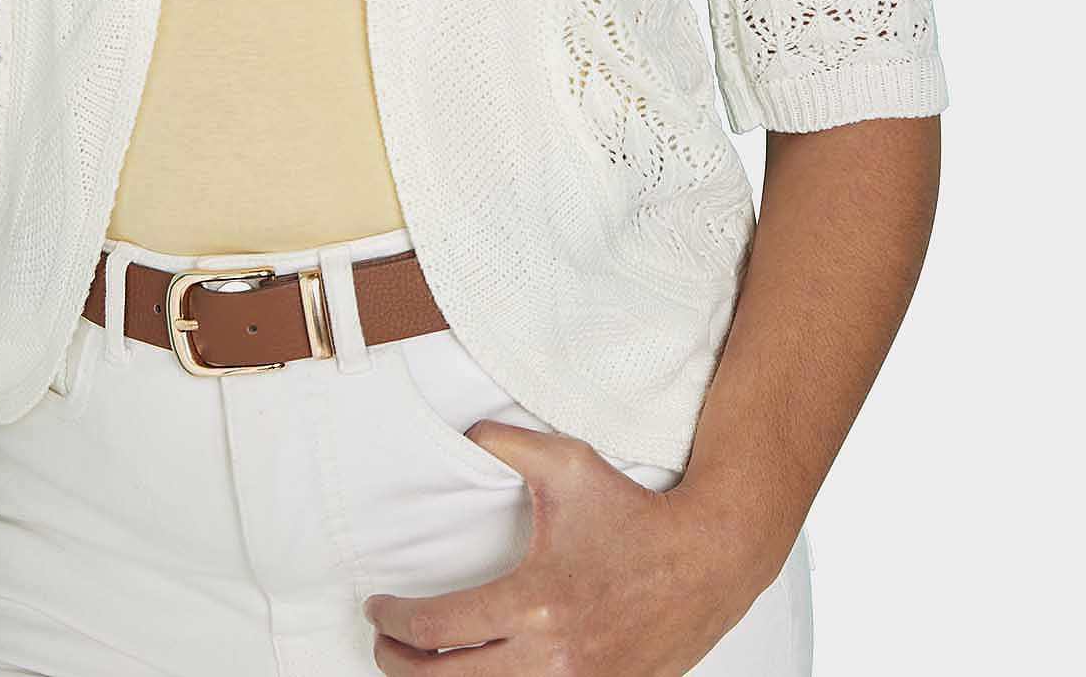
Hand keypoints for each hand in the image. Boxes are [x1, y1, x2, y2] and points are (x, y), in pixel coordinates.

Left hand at [362, 419, 767, 674]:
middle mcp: (551, 656)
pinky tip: (479, 676)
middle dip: (400, 665)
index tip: (378, 608)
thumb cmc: (637, 512)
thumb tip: (466, 433)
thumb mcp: (568, 464)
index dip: (394, 621)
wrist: (707, 554)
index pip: (437, 628)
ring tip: (421, 666)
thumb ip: (509, 444)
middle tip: (384, 644)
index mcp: (535, 601)